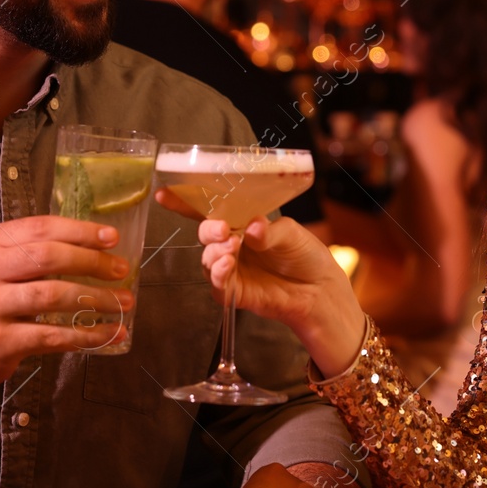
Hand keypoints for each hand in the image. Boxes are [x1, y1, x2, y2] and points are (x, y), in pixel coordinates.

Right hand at [0, 215, 132, 388]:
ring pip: (53, 295)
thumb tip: (98, 246)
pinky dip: (86, 335)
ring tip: (124, 302)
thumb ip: (35, 252)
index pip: (41, 228)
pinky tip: (108, 334)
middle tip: (121, 270)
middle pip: (48, 256)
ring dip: (96, 299)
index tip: (112, 237)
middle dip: (92, 262)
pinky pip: (52, 336)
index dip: (81, 231)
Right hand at [163, 194, 366, 374]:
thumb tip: (251, 227)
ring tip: (232, 248)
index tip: (165, 193)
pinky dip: (219, 274)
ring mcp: (232, 270)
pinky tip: (228, 265)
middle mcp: (232, 246)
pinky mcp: (236, 293)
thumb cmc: (305, 255)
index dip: (185, 202)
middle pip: (206, 235)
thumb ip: (269, 231)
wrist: (321, 290)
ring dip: (215, 252)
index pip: (210, 211)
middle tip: (222, 229)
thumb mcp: (291, 234)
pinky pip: (218, 285)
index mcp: (241, 224)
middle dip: (209, 230)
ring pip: (208, 260)